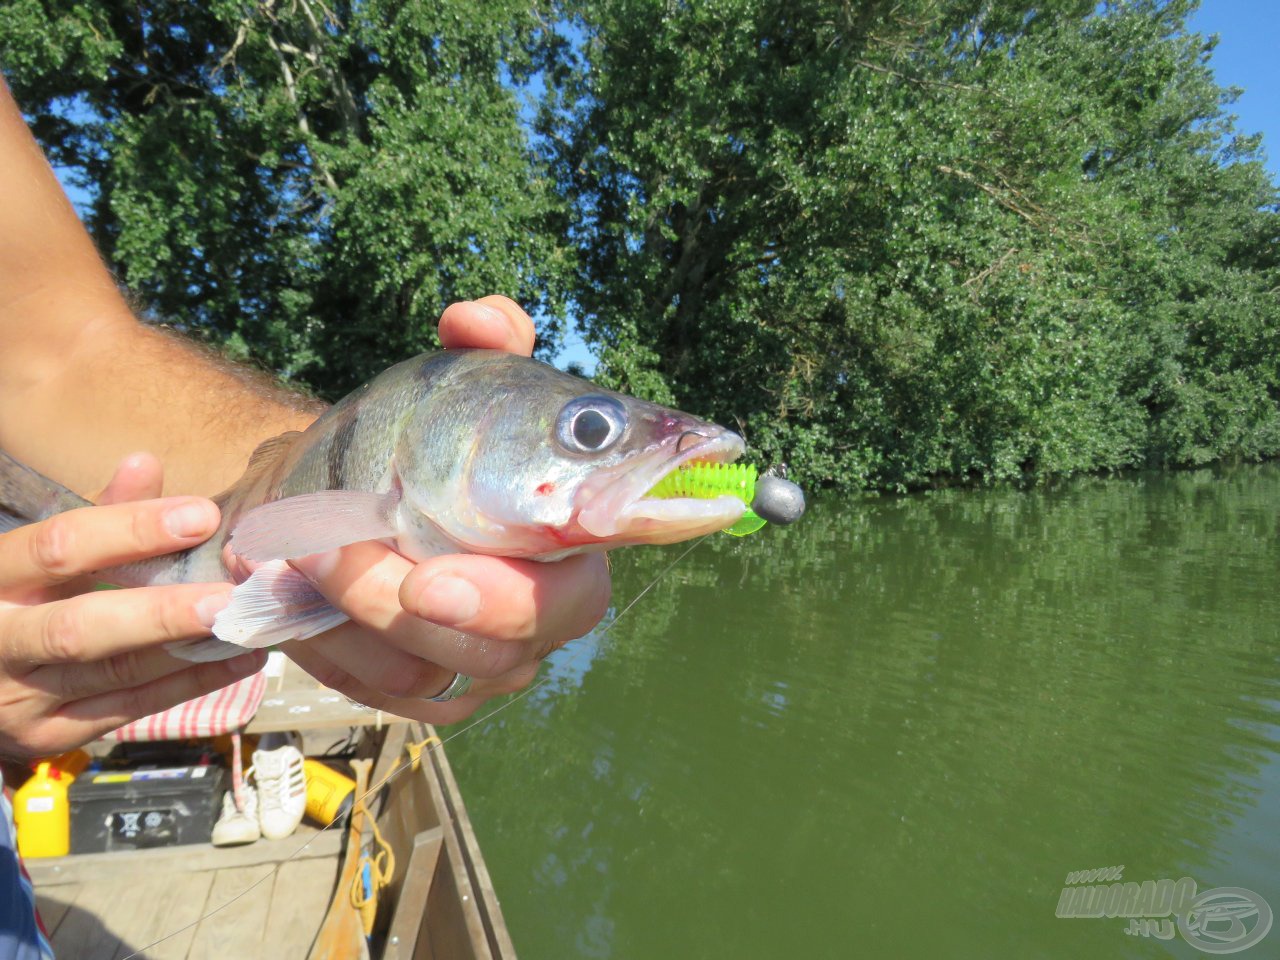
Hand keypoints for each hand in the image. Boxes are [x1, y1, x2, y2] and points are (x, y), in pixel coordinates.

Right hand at [0, 457, 264, 757]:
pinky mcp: (48, 737)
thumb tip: (145, 464)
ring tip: (248, 625)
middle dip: (160, 614)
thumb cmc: (18, 597)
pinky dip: (190, 684)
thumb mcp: (40, 553)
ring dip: (189, 651)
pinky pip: (128, 711)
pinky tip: (240, 660)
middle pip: (81, 629)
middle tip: (228, 597)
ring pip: (112, 675)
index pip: (60, 549)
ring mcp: (18, 699)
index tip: (202, 516)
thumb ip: (97, 513)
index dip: (132, 530)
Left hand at [279, 297, 612, 720]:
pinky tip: (292, 594)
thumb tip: (475, 320)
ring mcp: (484, 666)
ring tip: (294, 552)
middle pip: (492, 653)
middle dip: (400, 610)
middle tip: (328, 550)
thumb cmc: (441, 439)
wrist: (382, 488)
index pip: (576, 601)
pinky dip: (329, 647)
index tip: (431, 577)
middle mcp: (538, 624)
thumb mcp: (466, 383)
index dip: (514, 602)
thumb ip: (487, 343)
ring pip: (424, 678)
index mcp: (570, 555)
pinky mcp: (428, 691)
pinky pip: (378, 691)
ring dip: (348, 619)